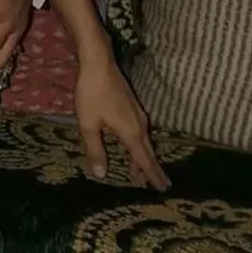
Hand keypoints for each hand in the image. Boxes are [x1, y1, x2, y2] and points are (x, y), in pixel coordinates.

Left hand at [75, 53, 169, 190]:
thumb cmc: (92, 94)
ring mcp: (137, 113)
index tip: (163, 189)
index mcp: (131, 132)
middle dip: (152, 168)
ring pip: (144, 141)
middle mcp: (139, 124)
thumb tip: (102, 175)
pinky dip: (139, 143)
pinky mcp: (132, 105)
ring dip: (144, 156)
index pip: (144, 159)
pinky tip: (133, 144)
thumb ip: (95, 150)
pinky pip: (140, 131)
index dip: (151, 175)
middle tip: (160, 185)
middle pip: (147, 151)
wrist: (98, 63)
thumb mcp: (88, 124)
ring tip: (142, 170)